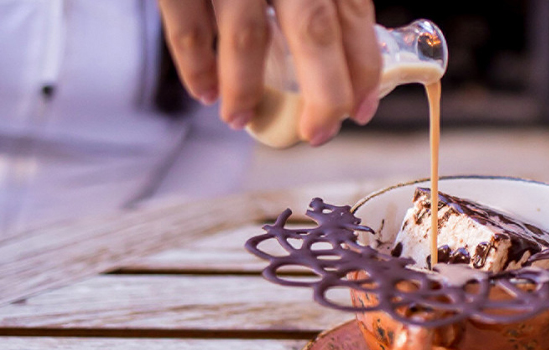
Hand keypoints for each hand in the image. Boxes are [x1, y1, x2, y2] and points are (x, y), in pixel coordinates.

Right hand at [158, 0, 381, 145]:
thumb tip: (344, 51)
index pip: (355, 16)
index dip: (363, 69)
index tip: (360, 111)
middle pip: (314, 32)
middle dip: (322, 94)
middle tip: (317, 135)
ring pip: (247, 35)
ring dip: (246, 88)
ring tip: (241, 118)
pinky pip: (185, 22)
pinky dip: (194, 63)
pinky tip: (204, 90)